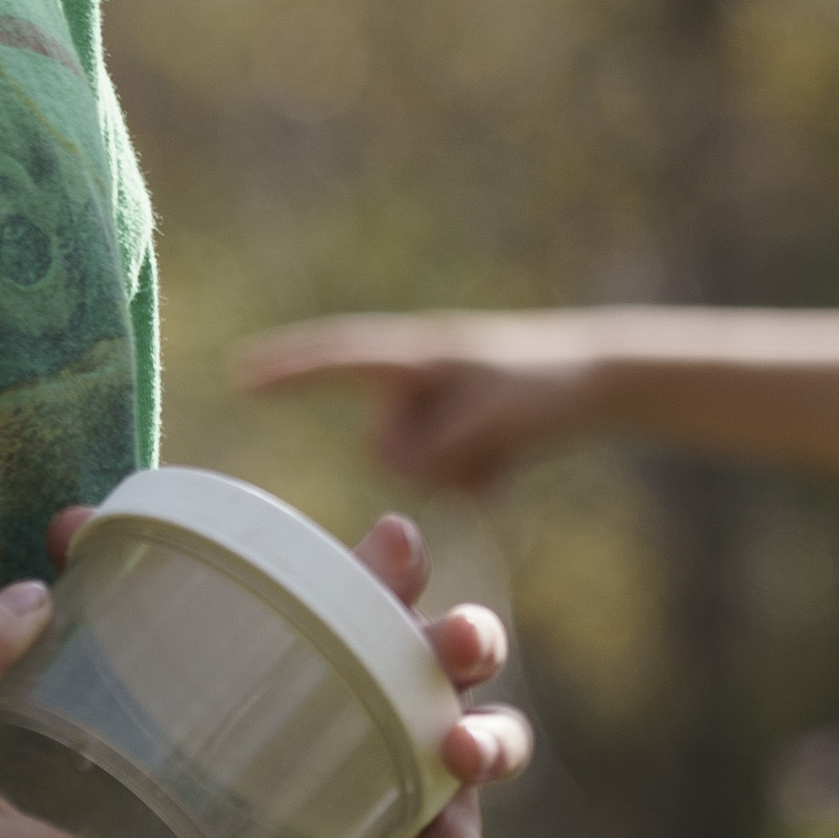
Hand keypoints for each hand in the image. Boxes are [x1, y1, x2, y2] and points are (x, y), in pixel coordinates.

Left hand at [19, 498, 528, 837]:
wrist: (262, 803)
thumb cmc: (231, 702)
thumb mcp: (182, 650)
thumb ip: (125, 587)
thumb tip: (65, 529)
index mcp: (362, 622)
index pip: (393, 572)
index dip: (399, 556)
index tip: (388, 544)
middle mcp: (415, 681)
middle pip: (469, 645)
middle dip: (471, 636)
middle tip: (451, 644)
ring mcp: (436, 761)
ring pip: (493, 749)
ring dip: (490, 746)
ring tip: (459, 761)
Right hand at [233, 311, 613, 492]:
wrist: (601, 377)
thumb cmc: (548, 382)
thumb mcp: (497, 415)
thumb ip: (442, 442)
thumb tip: (395, 462)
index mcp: (418, 358)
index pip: (339, 361)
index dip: (288, 371)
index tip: (236, 375)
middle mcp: (416, 381)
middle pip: (383, 448)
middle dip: (428, 461)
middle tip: (488, 438)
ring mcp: (434, 409)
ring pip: (411, 470)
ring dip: (458, 472)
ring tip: (504, 443)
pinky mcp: (454, 434)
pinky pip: (441, 479)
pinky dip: (475, 479)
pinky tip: (507, 461)